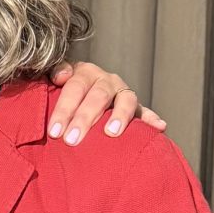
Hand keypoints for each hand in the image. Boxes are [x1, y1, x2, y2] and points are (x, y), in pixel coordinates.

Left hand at [47, 60, 165, 143]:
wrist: (85, 92)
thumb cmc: (66, 92)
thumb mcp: (57, 78)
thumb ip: (56, 72)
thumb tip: (61, 77)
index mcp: (86, 72)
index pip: (74, 88)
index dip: (64, 109)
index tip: (54, 132)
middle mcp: (107, 80)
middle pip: (98, 96)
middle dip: (84, 118)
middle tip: (72, 140)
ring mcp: (123, 93)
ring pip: (125, 101)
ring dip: (119, 116)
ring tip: (111, 133)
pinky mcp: (136, 107)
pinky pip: (146, 112)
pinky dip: (152, 119)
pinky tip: (159, 126)